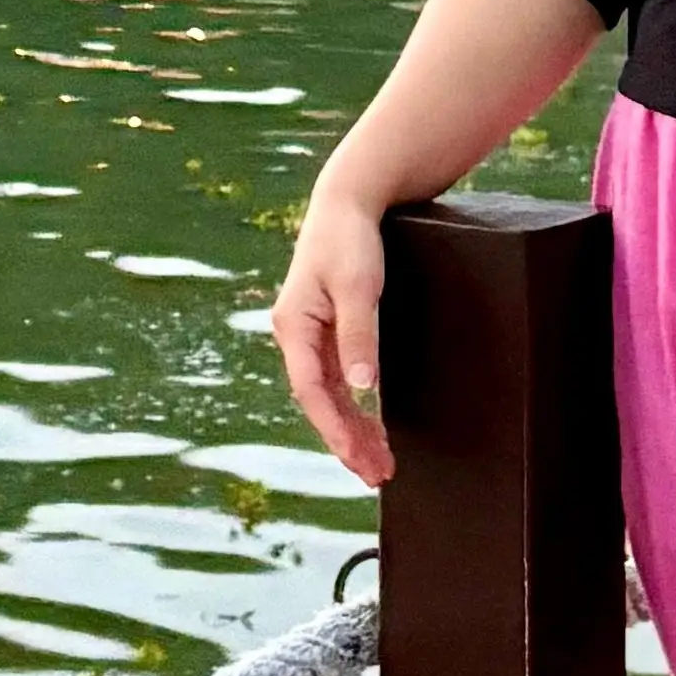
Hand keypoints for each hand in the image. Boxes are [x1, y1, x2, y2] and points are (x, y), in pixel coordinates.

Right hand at [271, 187, 393, 486]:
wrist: (350, 200)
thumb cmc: (350, 239)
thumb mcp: (358, 287)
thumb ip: (359, 337)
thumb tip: (362, 389)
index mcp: (295, 327)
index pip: (311, 393)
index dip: (335, 430)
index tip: (360, 459)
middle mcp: (296, 336)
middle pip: (320, 402)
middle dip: (347, 441)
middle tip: (379, 475)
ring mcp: (310, 335)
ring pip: (329, 395)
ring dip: (353, 429)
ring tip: (380, 464)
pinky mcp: (327, 329)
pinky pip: (337, 380)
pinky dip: (355, 406)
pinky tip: (372, 427)